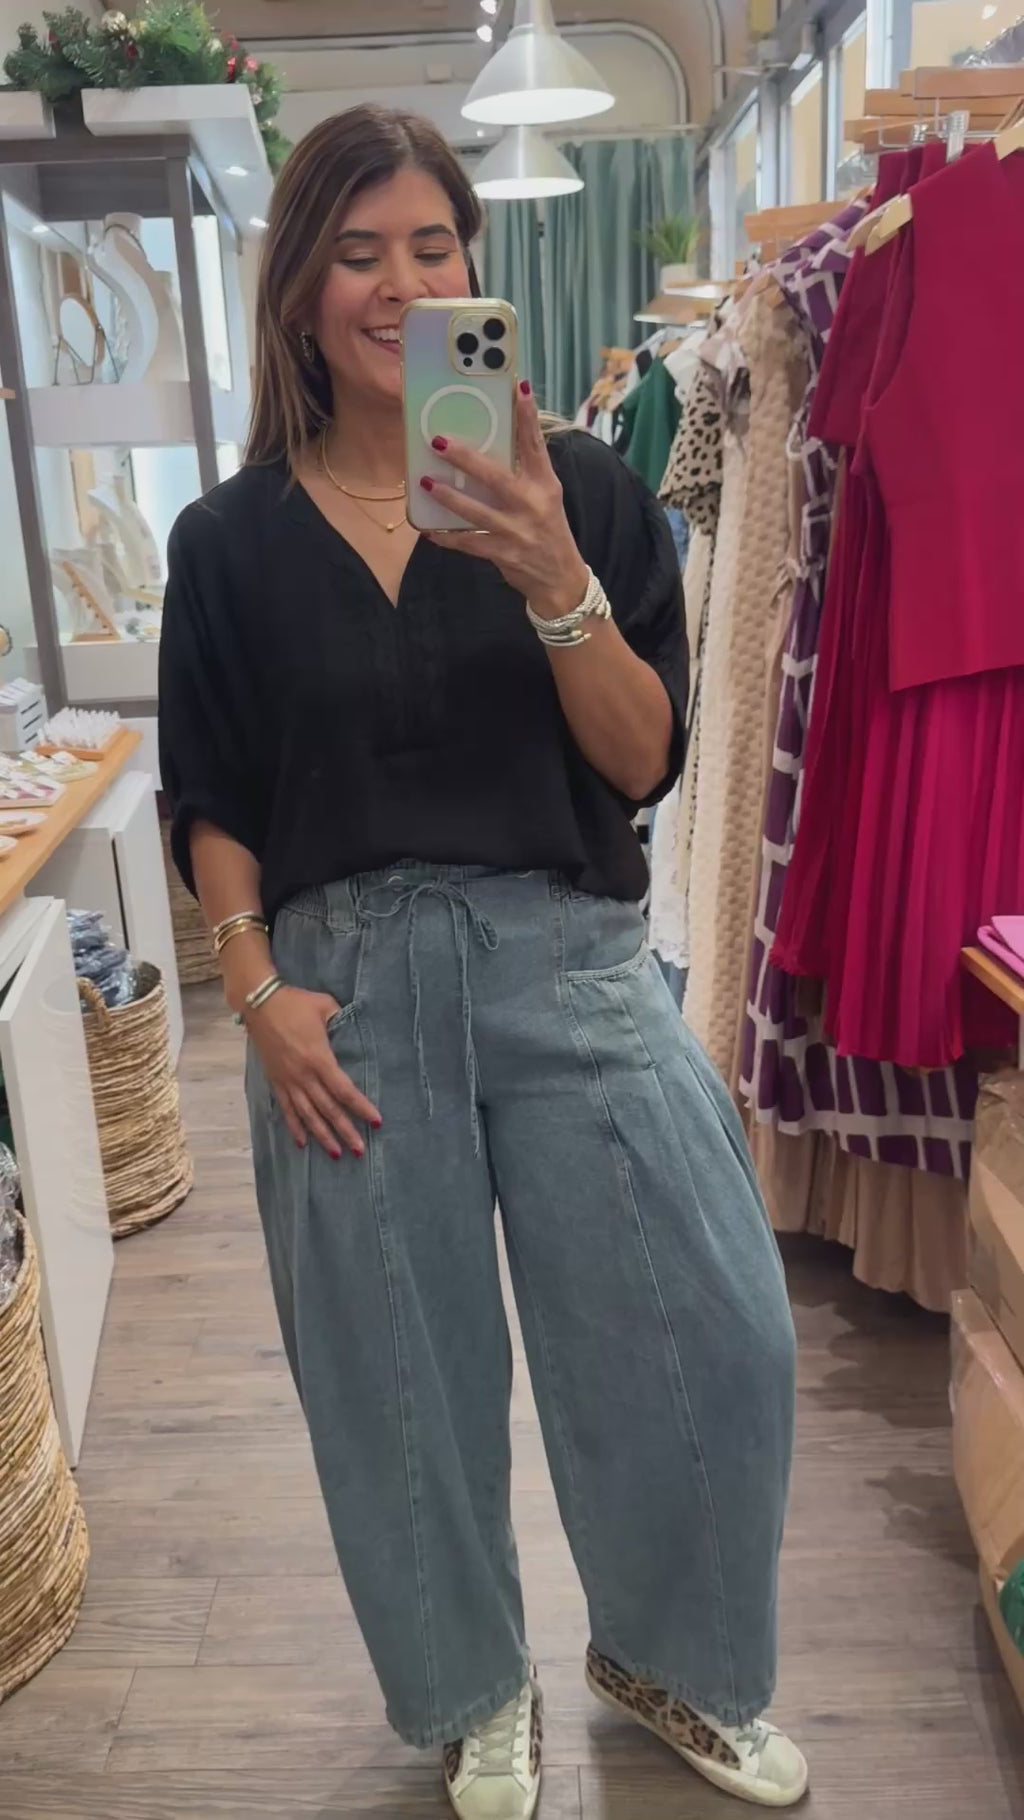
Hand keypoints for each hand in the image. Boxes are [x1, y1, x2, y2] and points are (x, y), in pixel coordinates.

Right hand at [247, 985, 380, 1158]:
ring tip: (336, 1153)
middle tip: (360, 1150)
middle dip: (345, 1130)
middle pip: (328, 1109)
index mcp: (319, 1058)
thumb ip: (341, 1020)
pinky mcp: (275, 1081)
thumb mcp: (325, 1006)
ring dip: (323, 1135)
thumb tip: (353, 1029)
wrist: (259, 1003)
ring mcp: (288, 1080)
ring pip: (308, 1115)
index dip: (361, 1107)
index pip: (344, 1090)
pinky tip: (303, 1143)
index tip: (376, 1121)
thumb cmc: (295, 1003)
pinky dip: (295, 1127)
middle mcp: (303, 1075)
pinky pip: (287, 1109)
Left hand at [421, 382, 589, 618]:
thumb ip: (524, 473)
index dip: (527, 416)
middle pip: (496, 476)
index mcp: (545, 484)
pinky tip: (429, 530)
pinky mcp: (505, 554)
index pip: (536, 444)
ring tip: (426, 483)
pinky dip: (448, 537)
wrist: (560, 578)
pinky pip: (469, 543)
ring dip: (449, 497)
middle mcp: (533, 504)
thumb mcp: (545, 497)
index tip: (518, 387)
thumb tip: (488, 446)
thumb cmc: (548, 530)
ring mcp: (518, 531)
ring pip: (477, 511)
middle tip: (438, 441)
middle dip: (465, 458)